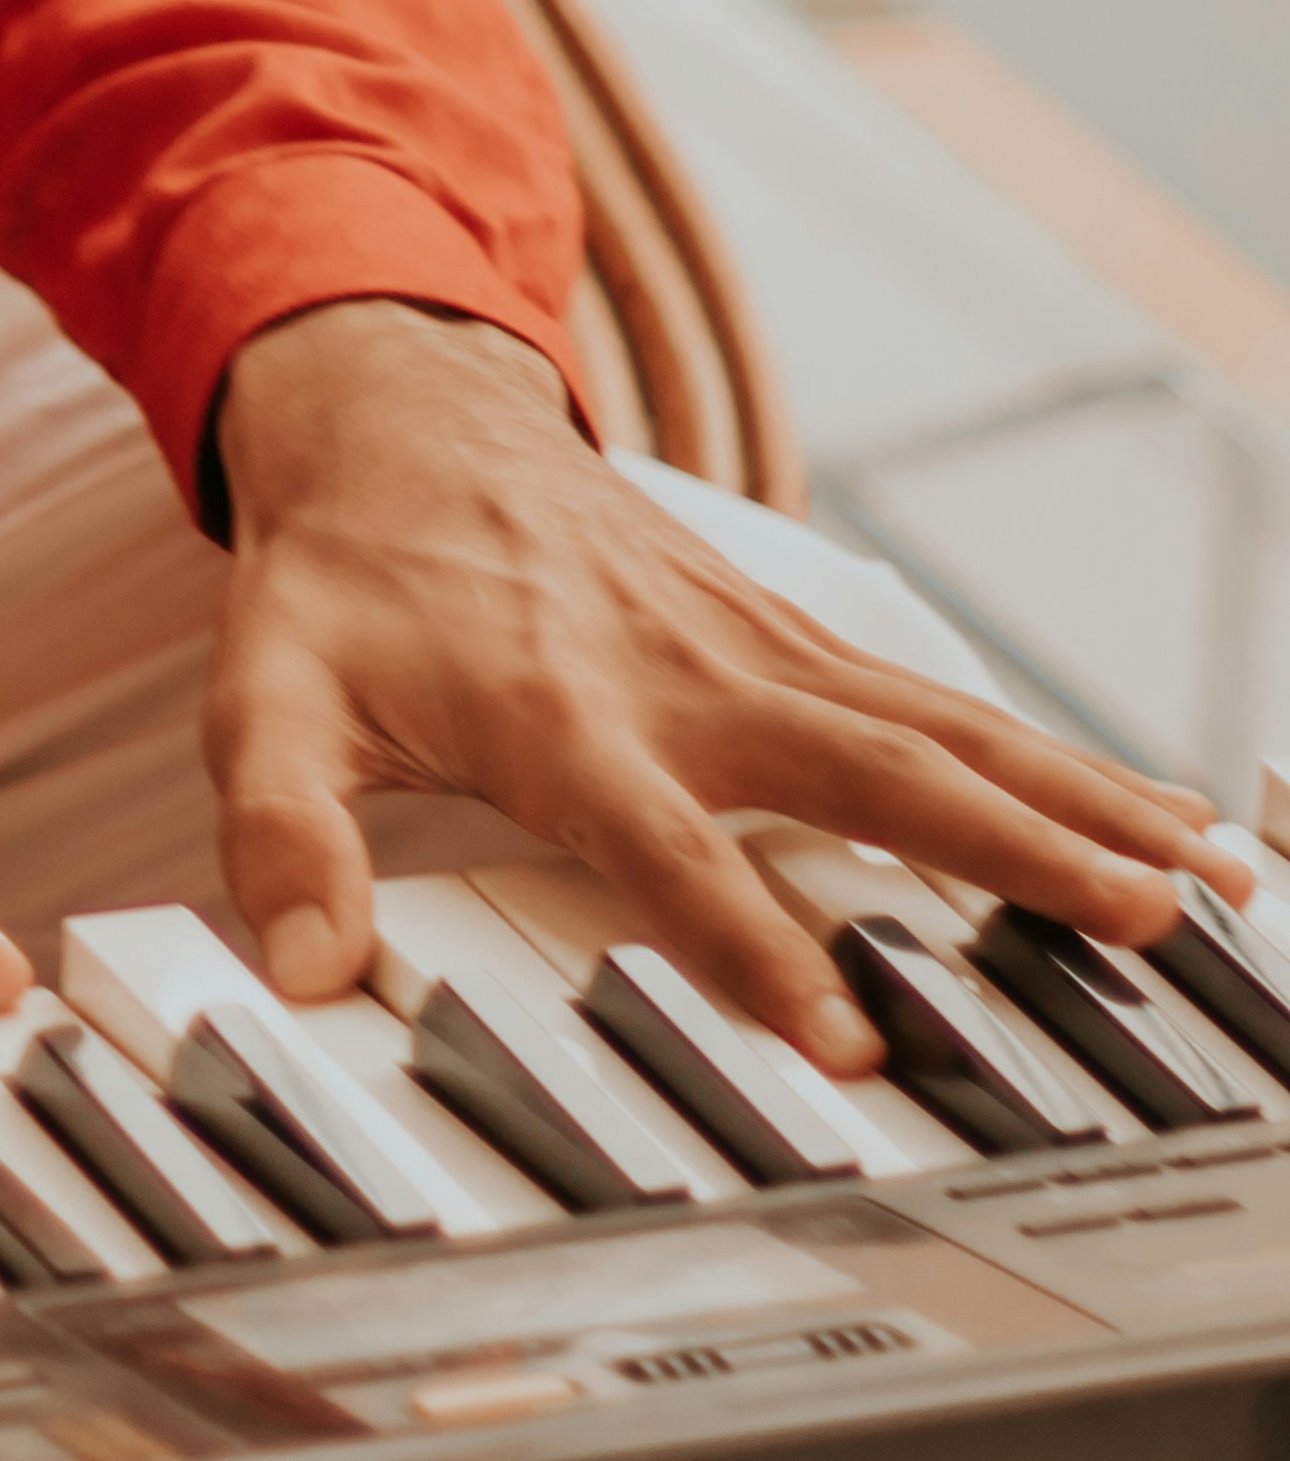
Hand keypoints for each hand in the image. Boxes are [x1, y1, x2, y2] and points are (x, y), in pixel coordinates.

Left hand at [206, 299, 1236, 1067]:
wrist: (397, 414)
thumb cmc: (343, 573)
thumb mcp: (265, 693)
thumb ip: (280, 830)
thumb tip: (303, 967)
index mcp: (564, 716)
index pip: (674, 853)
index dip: (756, 949)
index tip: (850, 1046)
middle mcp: (686, 678)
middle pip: (871, 774)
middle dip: (1010, 850)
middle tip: (1134, 918)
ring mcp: (753, 650)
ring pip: (940, 729)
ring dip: (1073, 798)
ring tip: (1195, 874)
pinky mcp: (786, 638)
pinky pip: (934, 701)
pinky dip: (1048, 754)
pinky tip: (1139, 804)